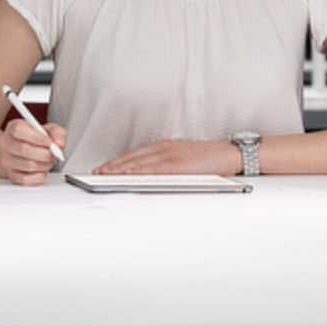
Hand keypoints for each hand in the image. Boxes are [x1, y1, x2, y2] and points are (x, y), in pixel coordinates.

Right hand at [0, 119, 65, 186]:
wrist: (32, 149)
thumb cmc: (38, 139)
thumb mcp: (50, 130)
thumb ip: (58, 133)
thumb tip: (59, 143)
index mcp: (12, 128)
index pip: (19, 130)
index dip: (37, 137)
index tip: (48, 141)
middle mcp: (6, 144)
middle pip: (24, 149)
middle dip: (44, 153)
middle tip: (52, 153)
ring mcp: (7, 161)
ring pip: (28, 165)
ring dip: (44, 164)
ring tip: (48, 160)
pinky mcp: (12, 176)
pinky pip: (27, 180)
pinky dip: (39, 176)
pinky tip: (41, 169)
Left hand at [93, 139, 240, 175]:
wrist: (229, 154)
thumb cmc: (208, 160)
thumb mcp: (182, 160)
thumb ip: (165, 166)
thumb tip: (148, 178)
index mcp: (164, 147)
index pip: (135, 154)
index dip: (117, 161)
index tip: (104, 166)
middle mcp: (164, 148)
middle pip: (133, 157)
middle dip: (113, 164)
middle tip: (97, 172)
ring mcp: (171, 154)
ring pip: (140, 161)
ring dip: (121, 168)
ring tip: (106, 174)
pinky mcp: (180, 163)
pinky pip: (156, 168)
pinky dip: (141, 171)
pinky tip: (130, 174)